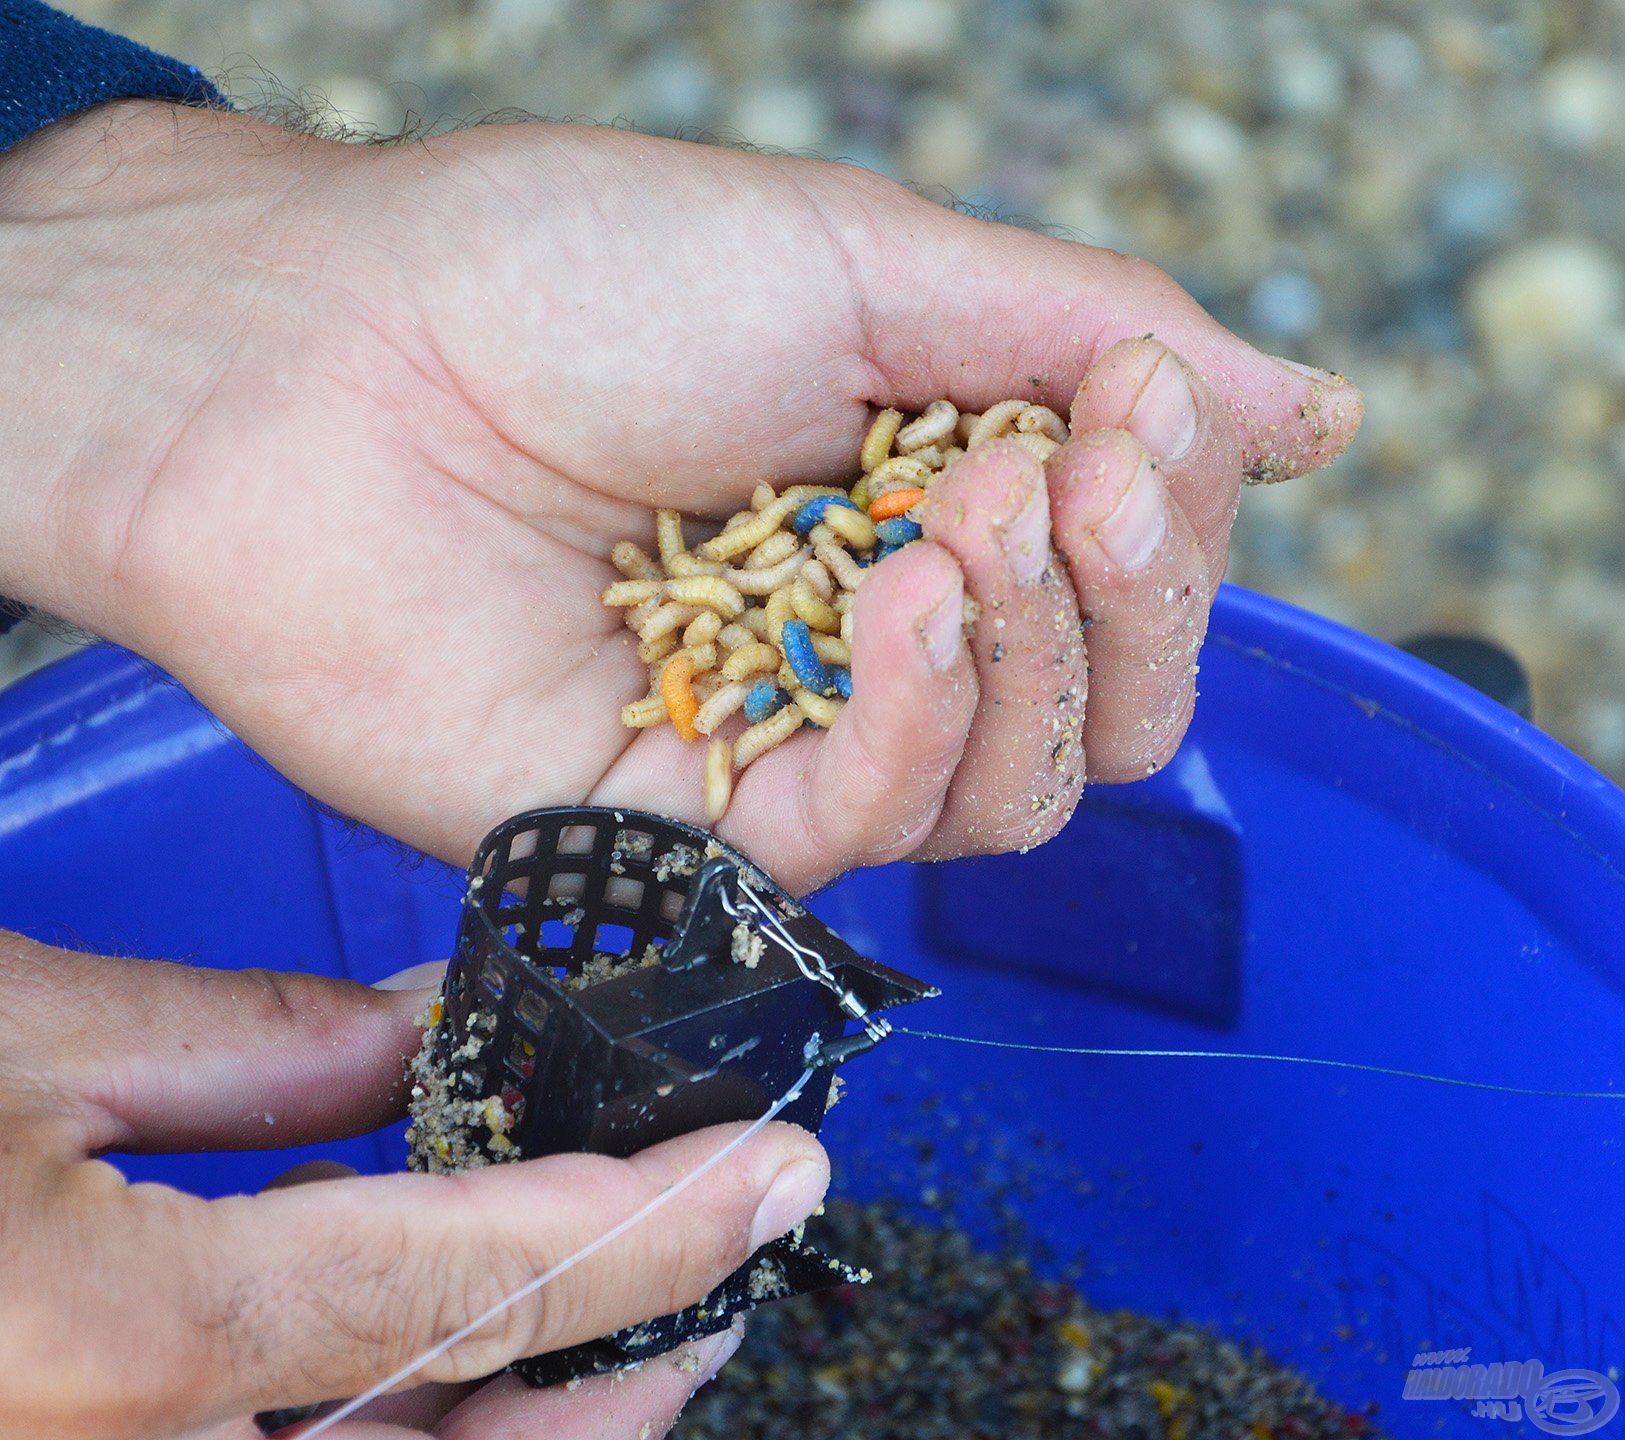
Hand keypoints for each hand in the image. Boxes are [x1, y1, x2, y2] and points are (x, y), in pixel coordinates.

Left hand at [0, 101, 1360, 889]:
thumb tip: (1318, 415)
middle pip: (1109, 704)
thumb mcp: (864, 262)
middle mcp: (878, 633)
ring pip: (1020, 787)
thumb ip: (1090, 340)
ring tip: (949, 520)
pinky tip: (891, 604)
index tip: (1143, 405)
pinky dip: (924, 718)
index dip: (1177, 508)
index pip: (1139, 567)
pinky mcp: (695, 827)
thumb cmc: (566, 276)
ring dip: (1032, 650)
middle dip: (1133, 596)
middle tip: (1070, 472)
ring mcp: (790, 739)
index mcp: (931, 491)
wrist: (315, 367)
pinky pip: (879, 830)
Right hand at [0, 939, 824, 1438]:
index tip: (777, 1177)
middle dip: (623, 1372)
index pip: (466, 1285)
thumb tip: (430, 1026)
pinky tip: (443, 1369)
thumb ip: (246, 1046)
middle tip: (724, 1263)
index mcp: (110, 1346)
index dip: (650, 1231)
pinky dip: (403, 1430)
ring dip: (532, 1422)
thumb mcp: (7, 1033)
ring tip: (639, 1325)